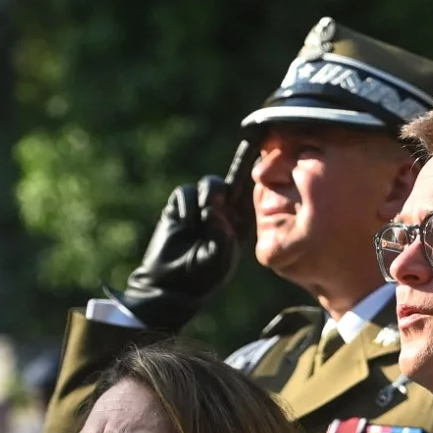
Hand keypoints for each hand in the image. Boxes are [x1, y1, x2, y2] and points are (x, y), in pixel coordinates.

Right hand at [117, 164, 243, 332]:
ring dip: (206, 200)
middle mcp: (224, 211)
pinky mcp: (180, 206)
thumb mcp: (220, 259)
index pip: (251, 195)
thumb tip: (212, 210)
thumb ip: (221, 234)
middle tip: (211, 211)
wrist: (171, 283)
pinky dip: (187, 206)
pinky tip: (186, 225)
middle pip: (230, 183)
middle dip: (222, 189)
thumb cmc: (203, 275)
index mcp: (240, 223)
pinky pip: (186, 192)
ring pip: (209, 184)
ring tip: (200, 224)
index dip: (254, 175)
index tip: (260, 149)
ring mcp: (201, 207)